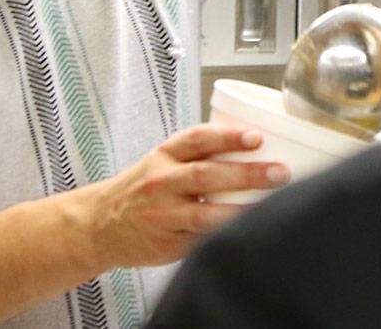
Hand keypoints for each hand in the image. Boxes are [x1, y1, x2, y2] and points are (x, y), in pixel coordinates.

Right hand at [76, 124, 287, 267]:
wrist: (100, 225)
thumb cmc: (144, 189)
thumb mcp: (161, 162)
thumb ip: (198, 156)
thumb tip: (257, 147)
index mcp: (163, 156)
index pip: (197, 140)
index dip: (228, 137)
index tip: (256, 137)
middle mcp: (161, 183)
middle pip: (206, 176)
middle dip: (246, 174)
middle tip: (280, 173)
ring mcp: (164, 215)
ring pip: (206, 214)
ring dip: (243, 210)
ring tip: (272, 206)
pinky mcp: (169, 243)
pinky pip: (203, 240)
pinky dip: (228, 236)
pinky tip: (251, 232)